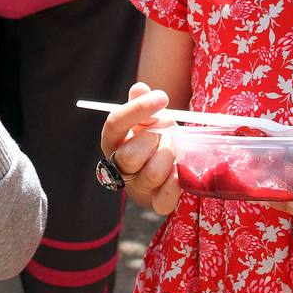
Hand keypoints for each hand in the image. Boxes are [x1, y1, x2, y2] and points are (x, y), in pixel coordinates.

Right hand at [99, 83, 182, 214]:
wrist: (169, 162)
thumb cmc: (154, 135)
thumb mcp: (149, 117)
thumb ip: (142, 104)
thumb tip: (140, 89)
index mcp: (112, 140)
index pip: (115, 123)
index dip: (138, 109)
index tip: (162, 97)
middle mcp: (119, 166)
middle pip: (129, 156)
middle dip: (154, 140)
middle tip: (166, 133)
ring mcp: (136, 187)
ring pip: (152, 174)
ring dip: (169, 156)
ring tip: (174, 149)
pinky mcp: (155, 203)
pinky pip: (165, 199)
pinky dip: (177, 181)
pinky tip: (180, 168)